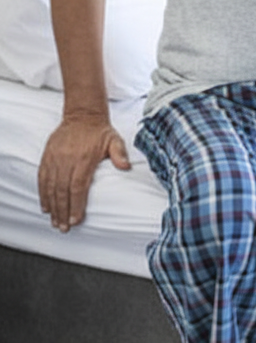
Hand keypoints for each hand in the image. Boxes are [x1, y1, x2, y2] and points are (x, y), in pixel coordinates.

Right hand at [38, 116, 130, 231]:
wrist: (82, 115)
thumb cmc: (100, 131)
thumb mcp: (115, 140)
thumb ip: (120, 154)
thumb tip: (126, 166)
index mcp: (84, 158)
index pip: (78, 186)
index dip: (76, 204)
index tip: (76, 219)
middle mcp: (67, 160)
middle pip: (62, 191)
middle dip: (63, 211)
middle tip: (64, 227)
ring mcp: (55, 158)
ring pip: (50, 187)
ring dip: (52, 206)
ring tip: (55, 221)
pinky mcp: (47, 156)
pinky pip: (42, 178)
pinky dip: (42, 194)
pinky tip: (45, 206)